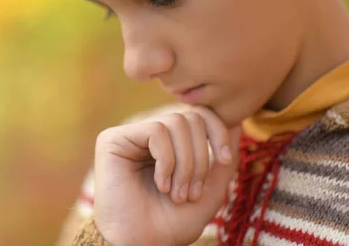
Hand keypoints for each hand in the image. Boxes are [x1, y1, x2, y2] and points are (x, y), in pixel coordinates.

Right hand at [92, 106, 240, 245]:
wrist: (142, 244)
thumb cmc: (171, 223)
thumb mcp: (209, 191)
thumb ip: (222, 160)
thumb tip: (236, 124)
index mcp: (168, 143)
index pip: (198, 115)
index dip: (217, 130)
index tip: (225, 160)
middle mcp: (147, 135)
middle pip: (190, 118)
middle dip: (201, 157)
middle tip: (192, 192)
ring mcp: (130, 135)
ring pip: (175, 122)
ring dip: (185, 164)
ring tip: (177, 193)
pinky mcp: (113, 139)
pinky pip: (156, 131)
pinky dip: (167, 161)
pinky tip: (161, 185)